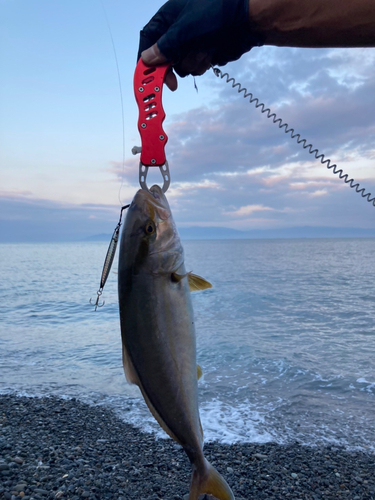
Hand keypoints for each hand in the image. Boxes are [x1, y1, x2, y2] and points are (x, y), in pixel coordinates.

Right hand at [137, 0, 262, 89]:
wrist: (248, 17)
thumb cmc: (216, 13)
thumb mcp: (184, 29)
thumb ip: (164, 46)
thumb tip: (147, 59)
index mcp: (167, 18)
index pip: (147, 41)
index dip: (145, 60)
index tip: (147, 77)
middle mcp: (177, 31)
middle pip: (163, 58)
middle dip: (169, 69)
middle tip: (172, 85)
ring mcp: (191, 42)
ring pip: (181, 65)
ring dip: (191, 63)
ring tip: (204, 49)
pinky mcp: (204, 52)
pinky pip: (196, 67)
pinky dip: (202, 64)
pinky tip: (212, 52)